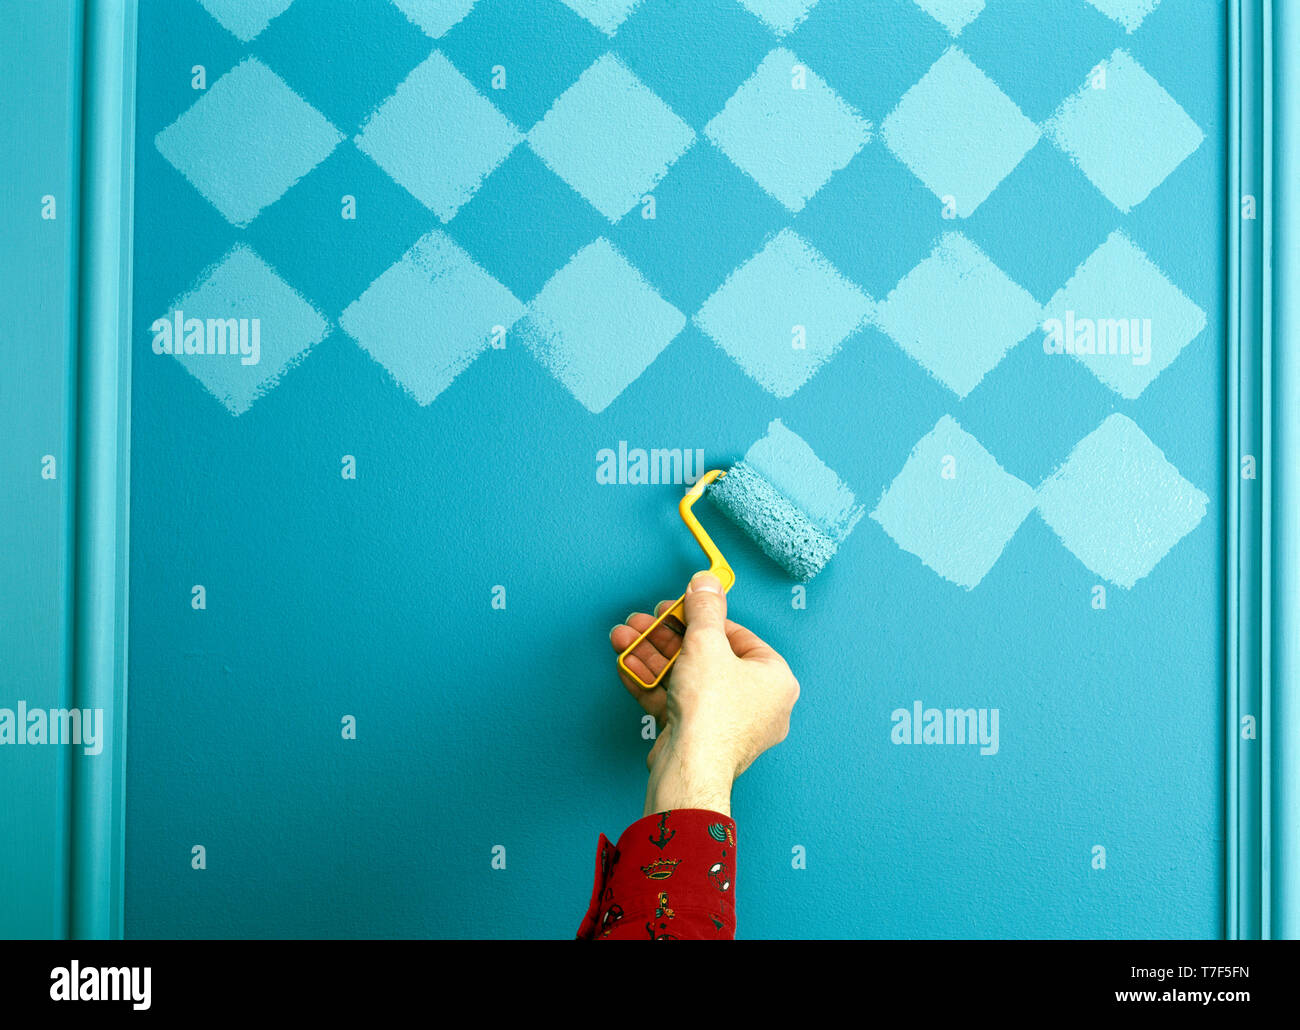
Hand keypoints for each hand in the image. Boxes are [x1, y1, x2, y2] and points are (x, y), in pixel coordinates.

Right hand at [609, 571, 799, 816]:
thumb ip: (704, 608)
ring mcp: (728, 724)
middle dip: (666, 637)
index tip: (677, 608)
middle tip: (644, 621)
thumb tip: (706, 582)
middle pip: (707, 657)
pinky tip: (626, 666)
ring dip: (652, 657)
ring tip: (623, 637)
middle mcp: (758, 704)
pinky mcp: (701, 739)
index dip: (703, 618)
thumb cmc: (712, 712)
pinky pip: (677, 703)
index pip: (738, 636)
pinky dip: (653, 684)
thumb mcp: (705, 643)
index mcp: (775, 680)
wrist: (689, 769)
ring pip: (686, 680)